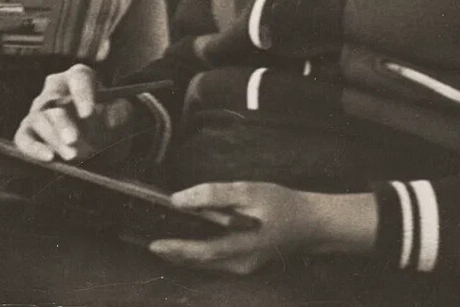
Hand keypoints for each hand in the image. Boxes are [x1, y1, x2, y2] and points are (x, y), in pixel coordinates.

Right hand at [14, 65, 139, 163]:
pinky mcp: (29, 133)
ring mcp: (39, 111)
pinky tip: (49, 157)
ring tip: (71, 155)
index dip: (82, 94)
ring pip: (38, 119)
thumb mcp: (123, 115)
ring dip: (53, 138)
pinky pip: (23, 139)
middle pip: (52, 99)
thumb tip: (94, 119)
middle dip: (62, 122)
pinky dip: (33, 148)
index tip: (89, 112)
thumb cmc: (112, 121)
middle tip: (73, 139)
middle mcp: (55, 91)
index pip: (79, 78)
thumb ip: (114, 114)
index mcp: (79, 78)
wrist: (105, 142)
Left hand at [149, 182, 324, 274]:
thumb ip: (213, 195)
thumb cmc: (281, 204)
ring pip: (205, 265)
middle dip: (173, 254)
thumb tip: (180, 200)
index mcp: (241, 248)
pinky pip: (214, 262)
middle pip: (198, 263)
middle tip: (148, 242)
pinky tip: (186, 244)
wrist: (312, 223)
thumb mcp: (248, 191)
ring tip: (161, 243)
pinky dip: (197, 254)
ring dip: (182, 256)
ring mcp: (243, 268)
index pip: (199, 252)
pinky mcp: (245, 265)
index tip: (153, 244)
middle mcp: (240, 264)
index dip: (175, 249)